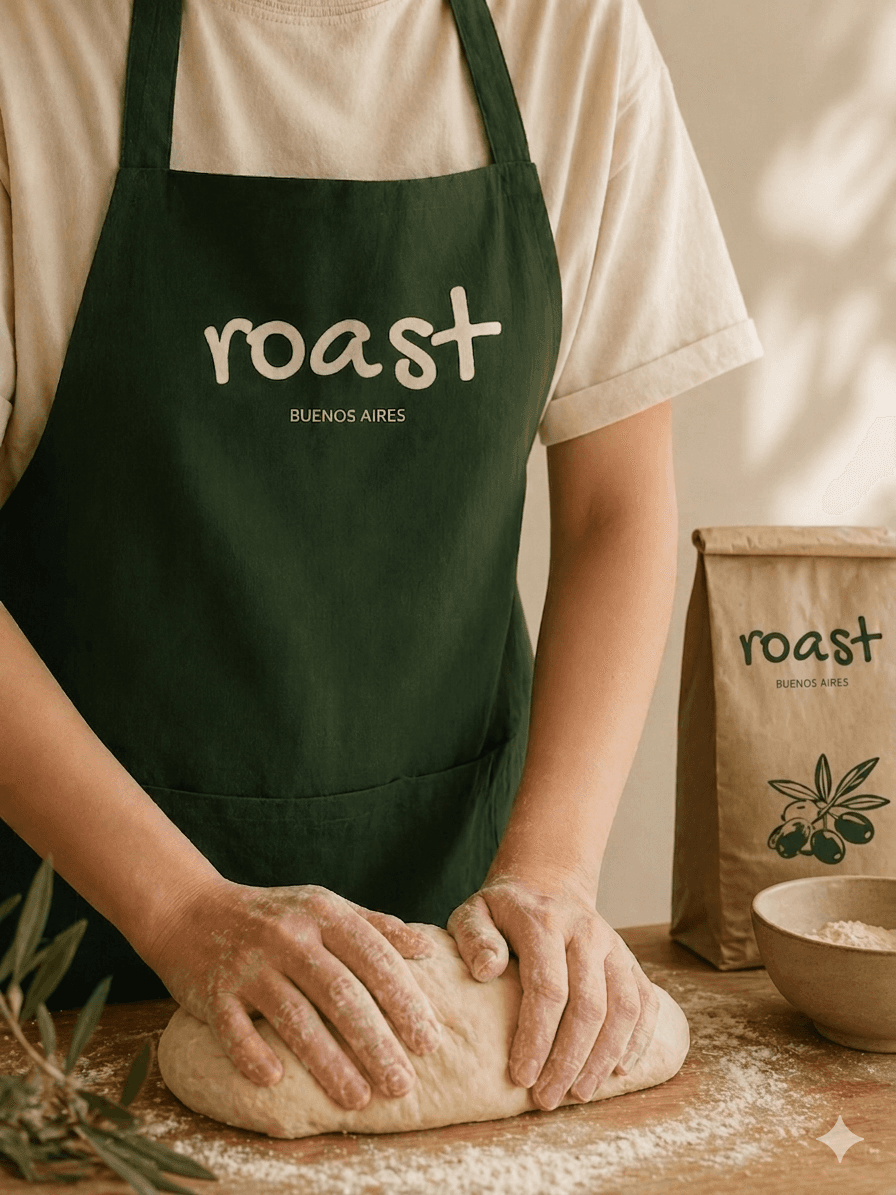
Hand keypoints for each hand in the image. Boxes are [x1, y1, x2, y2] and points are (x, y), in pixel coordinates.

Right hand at [142, 879, 441, 1109]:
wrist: (190, 910)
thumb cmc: (273, 915)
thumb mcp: (324, 907)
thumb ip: (375, 926)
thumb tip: (428, 949)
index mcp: (322, 913)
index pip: (373, 958)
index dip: (404, 1001)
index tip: (429, 1042)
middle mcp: (288, 935)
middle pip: (340, 993)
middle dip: (375, 1042)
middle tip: (402, 1085)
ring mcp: (248, 964)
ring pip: (293, 1016)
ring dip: (327, 1061)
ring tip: (357, 1099)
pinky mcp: (212, 991)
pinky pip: (233, 1027)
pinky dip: (252, 1054)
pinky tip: (274, 1081)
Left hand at [447, 872, 659, 1109]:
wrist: (546, 884)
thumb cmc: (503, 912)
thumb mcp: (474, 914)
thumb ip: (473, 938)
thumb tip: (486, 970)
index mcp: (544, 921)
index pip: (548, 988)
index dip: (537, 1038)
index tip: (521, 1077)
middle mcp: (586, 931)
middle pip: (588, 1005)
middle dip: (569, 1060)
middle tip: (548, 1098)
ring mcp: (613, 946)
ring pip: (623, 1008)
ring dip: (604, 1058)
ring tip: (579, 1094)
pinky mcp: (629, 960)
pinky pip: (645, 1003)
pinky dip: (638, 1040)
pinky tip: (618, 1071)